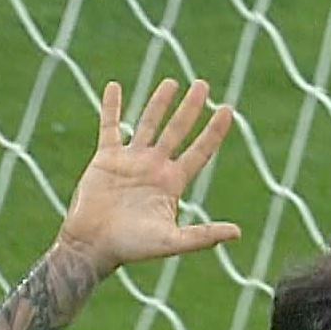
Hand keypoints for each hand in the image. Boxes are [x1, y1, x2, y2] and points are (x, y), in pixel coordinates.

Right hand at [56, 78, 240, 275]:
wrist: (93, 245)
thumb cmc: (132, 247)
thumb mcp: (171, 241)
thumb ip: (203, 236)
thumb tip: (237, 233)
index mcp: (172, 183)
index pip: (200, 151)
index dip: (214, 131)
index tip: (228, 109)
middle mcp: (155, 167)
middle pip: (178, 130)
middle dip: (190, 108)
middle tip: (203, 84)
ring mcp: (131, 161)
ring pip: (148, 124)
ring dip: (158, 103)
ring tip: (172, 82)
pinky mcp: (106, 158)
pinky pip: (109, 126)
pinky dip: (111, 107)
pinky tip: (114, 86)